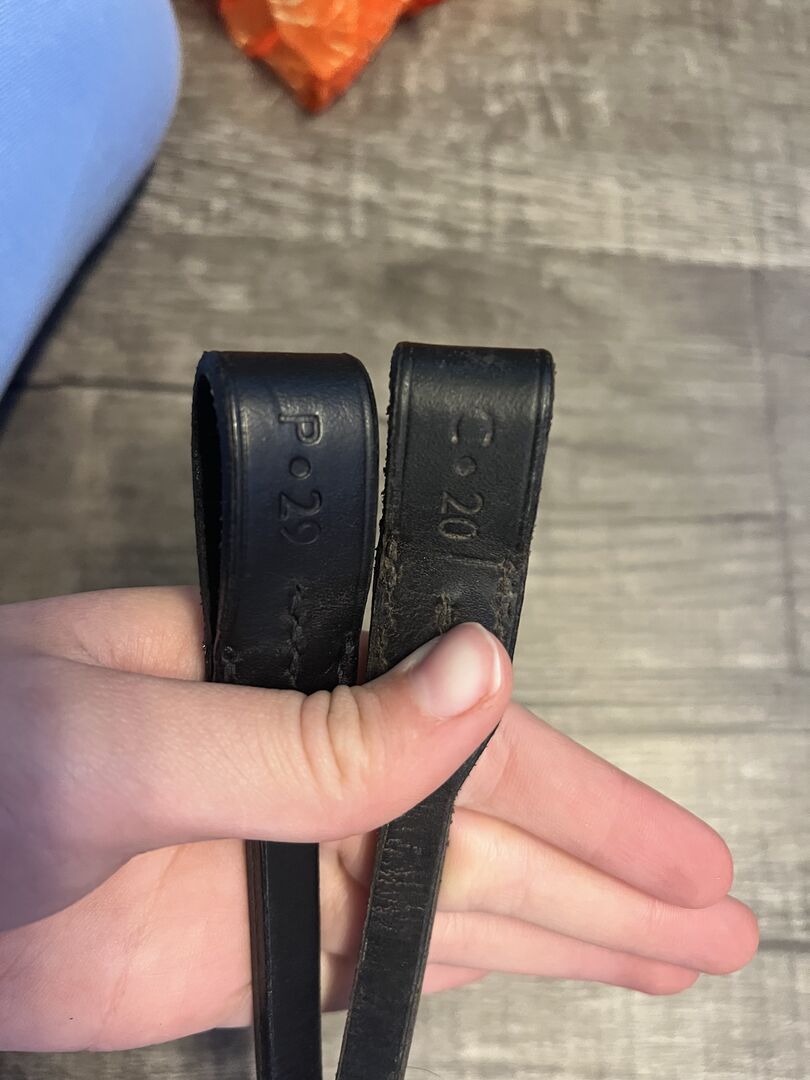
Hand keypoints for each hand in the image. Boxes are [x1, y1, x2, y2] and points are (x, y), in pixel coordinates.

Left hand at [0, 588, 757, 1051]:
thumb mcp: (130, 739)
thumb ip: (302, 730)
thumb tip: (473, 677)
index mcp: (285, 666)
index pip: (465, 722)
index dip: (581, 786)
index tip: (674, 838)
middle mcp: (303, 755)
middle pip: (490, 819)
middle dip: (609, 870)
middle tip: (712, 910)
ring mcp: (287, 857)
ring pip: (459, 896)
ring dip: (570, 928)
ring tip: (676, 952)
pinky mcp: (256, 950)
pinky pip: (392, 961)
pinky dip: (478, 969)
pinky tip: (552, 969)